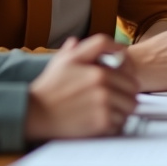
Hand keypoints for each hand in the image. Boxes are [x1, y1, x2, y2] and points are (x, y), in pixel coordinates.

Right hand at [24, 34, 139, 140]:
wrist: (33, 113)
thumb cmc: (48, 87)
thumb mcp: (64, 61)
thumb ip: (82, 49)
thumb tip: (82, 41)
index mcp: (99, 70)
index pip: (130, 68)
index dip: (129, 73)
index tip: (126, 79)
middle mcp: (103, 85)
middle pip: (133, 89)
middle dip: (126, 93)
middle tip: (116, 98)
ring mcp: (103, 104)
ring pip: (130, 106)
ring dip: (122, 109)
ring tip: (109, 110)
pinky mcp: (101, 122)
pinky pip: (121, 123)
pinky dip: (114, 124)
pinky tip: (102, 121)